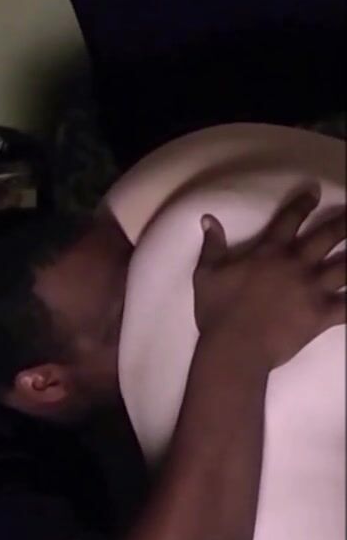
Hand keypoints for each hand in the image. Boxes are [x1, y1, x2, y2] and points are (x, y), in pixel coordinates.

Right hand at [193, 184, 345, 369]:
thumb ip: (212, 245)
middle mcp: (295, 264)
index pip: (289, 220)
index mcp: (269, 252)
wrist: (235, 347)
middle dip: (345, 223)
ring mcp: (312, 288)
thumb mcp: (206, 274)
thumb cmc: (217, 310)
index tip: (315, 192)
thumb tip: (208, 218)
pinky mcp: (322, 313)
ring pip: (346, 267)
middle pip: (328, 236)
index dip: (303, 204)